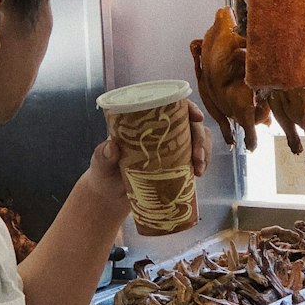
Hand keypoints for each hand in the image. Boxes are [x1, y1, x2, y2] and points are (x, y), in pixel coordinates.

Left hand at [86, 101, 211, 204]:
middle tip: (197, 158)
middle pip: (189, 123)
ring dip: (204, 150)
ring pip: (197, 139)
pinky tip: (199, 174)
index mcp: (144, 123)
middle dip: (200, 137)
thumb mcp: (100, 164)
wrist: (109, 198)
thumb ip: (103, 156)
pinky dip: (202, 162)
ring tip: (199, 170)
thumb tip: (111, 147)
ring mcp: (170, 147)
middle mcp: (161, 131)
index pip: (170, 106)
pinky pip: (195, 157)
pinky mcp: (176, 164)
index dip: (188, 108)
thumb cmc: (103, 175)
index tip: (197, 118)